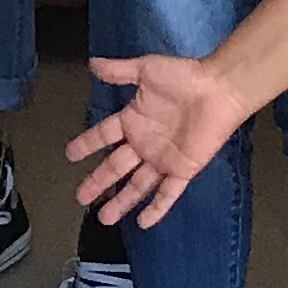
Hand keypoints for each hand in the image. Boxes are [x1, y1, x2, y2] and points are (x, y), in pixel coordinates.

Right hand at [70, 53, 248, 229]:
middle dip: (98, 182)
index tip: (69, 155)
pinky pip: (167, 193)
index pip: (103, 136)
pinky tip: (143, 223)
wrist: (217, 91)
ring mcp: (162, 159)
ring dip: (121, 202)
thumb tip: (91, 64)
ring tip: (104, 219)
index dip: (86, 145)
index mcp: (133, 119)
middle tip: (81, 198)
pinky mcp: (182, 170)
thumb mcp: (146, 69)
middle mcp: (144, 143)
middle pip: (116, 167)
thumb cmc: (182, 77)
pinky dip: (156, 208)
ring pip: (137, 185)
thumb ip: (118, 70)